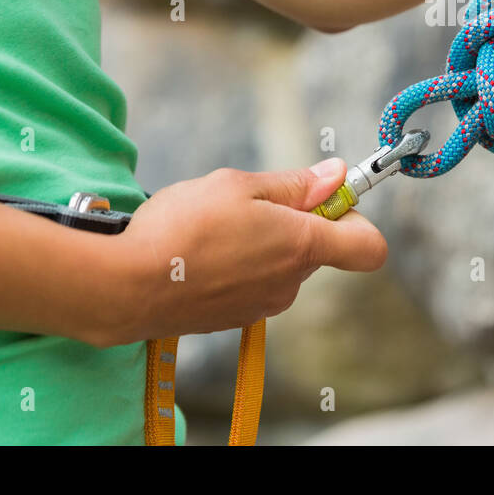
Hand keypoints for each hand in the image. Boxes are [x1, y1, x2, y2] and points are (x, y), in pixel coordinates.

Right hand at [107, 159, 386, 342]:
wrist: (124, 288)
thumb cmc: (182, 228)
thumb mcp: (238, 185)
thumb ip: (294, 184)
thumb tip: (337, 175)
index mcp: (302, 247)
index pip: (369, 247)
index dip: (356, 216)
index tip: (326, 196)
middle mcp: (290, 284)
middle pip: (318, 248)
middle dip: (295, 221)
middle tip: (249, 201)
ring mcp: (263, 306)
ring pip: (282, 264)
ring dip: (262, 242)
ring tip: (215, 227)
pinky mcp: (235, 319)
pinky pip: (253, 283)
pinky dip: (238, 265)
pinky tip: (201, 252)